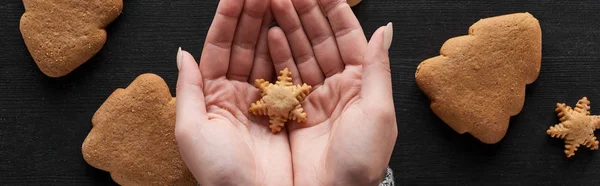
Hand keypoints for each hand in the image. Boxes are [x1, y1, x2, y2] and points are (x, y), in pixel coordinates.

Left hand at [174, 0, 292, 184]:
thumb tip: (182, 53)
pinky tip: (288, 30)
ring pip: (266, 54)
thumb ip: (187, 89)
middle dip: (251, 15)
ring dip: (270, 25)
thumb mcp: (191, 131)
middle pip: (244, 45)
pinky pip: (286, 74)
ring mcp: (265, 100)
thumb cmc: (219, 172)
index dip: (228, 19)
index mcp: (213, 96)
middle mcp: (238, 94)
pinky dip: (288, 51)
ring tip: (277, 0)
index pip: (219, 47)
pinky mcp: (286, 110)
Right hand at [269, 0, 396, 184]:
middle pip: (320, 40)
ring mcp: (312, 96)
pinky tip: (271, 34)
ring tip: (275, 3)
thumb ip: (378, 67)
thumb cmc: (362, 160)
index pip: (348, 37)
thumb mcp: (378, 112)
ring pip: (300, 52)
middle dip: (305, 13)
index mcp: (361, 83)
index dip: (334, 11)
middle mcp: (337, 86)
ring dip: (289, 26)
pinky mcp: (292, 110)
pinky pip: (284, 75)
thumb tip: (385, 29)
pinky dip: (277, 53)